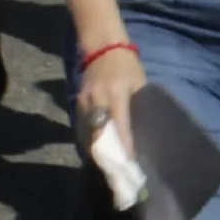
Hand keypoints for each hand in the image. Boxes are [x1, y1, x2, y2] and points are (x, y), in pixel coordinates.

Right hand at [76, 42, 145, 159]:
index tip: (132, 165)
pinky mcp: (77, 102)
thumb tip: (142, 131)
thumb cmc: (126, 64)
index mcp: (116, 95)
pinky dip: (89, 140)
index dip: (125, 148)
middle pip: (98, 136)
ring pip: (87, 134)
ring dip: (96, 152)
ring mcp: (84, 102)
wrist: (101, 46)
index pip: (120, 128)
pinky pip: (82, 127)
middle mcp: (97, 100)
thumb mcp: (138, 83)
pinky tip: (96, 151)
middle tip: (117, 174)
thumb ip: (137, 107)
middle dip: (107, 157)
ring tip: (107, 168)